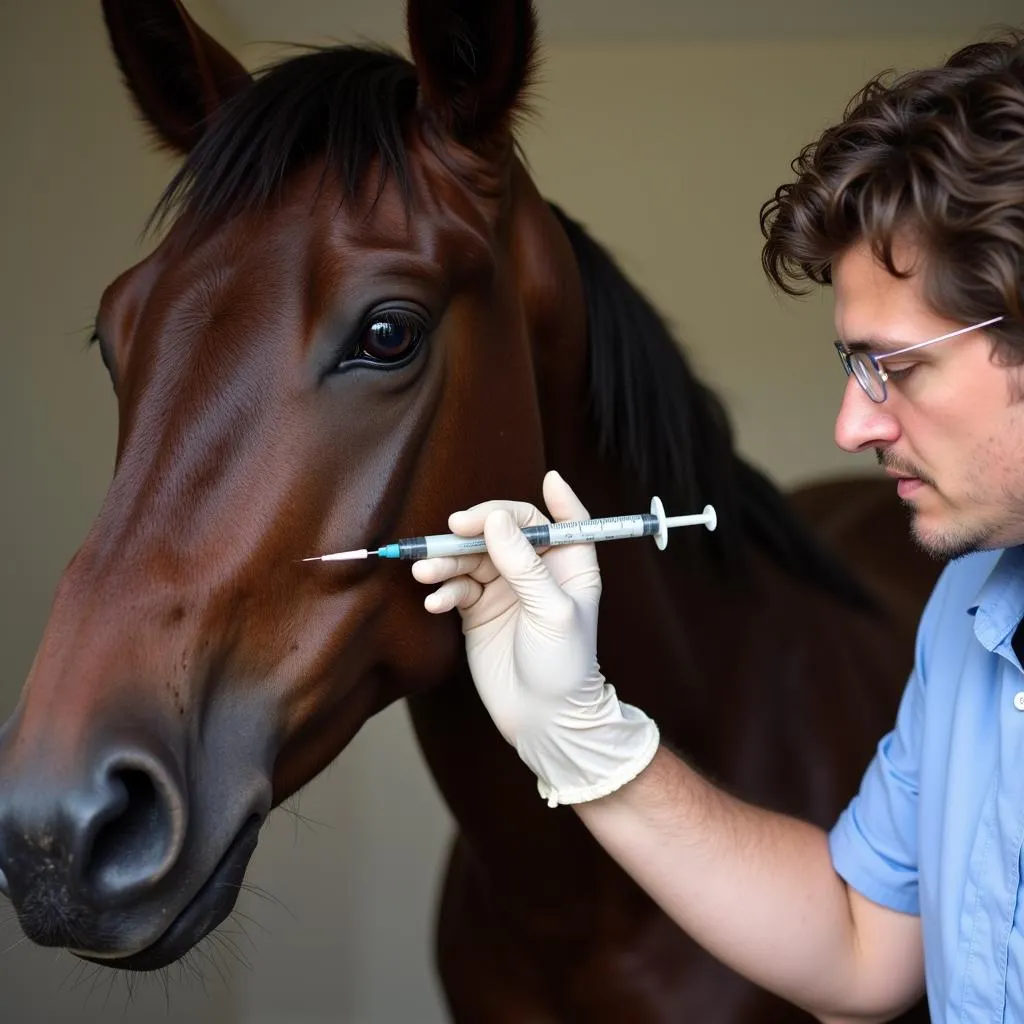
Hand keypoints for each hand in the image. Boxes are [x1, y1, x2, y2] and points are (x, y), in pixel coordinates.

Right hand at [412, 470, 658, 805]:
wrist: (543, 720)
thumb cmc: (565, 666)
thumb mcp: (551, 611)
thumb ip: (524, 564)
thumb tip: (495, 519)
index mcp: (569, 565)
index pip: (561, 520)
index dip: (556, 499)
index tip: (547, 480)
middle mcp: (537, 570)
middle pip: (503, 531)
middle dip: (475, 530)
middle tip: (451, 530)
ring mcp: (505, 588)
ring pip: (472, 557)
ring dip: (447, 561)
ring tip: (426, 572)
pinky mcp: (479, 609)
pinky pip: (457, 586)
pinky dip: (444, 590)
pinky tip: (435, 603)